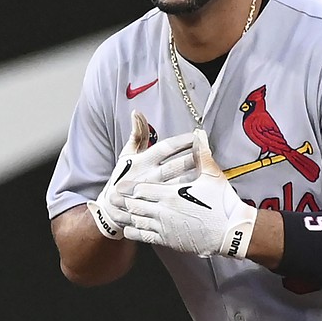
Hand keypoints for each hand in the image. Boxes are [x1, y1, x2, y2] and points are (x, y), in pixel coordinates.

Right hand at [88, 110, 197, 239]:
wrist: (112, 207)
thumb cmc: (122, 177)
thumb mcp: (126, 154)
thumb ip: (136, 133)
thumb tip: (137, 113)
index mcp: (143, 161)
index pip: (166, 148)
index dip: (182, 142)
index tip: (195, 136)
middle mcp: (149, 176)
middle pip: (176, 166)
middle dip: (193, 157)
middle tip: (208, 150)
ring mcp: (155, 192)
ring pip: (180, 183)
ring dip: (195, 175)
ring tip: (208, 167)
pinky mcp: (158, 206)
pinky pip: (178, 199)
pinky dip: (190, 193)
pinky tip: (202, 188)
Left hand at [119, 129, 257, 258]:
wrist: (230, 232)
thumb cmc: (222, 203)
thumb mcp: (212, 175)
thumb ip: (202, 154)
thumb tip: (199, 135)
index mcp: (171, 194)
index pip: (142, 189)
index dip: (131, 186)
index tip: (122, 184)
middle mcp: (164, 212)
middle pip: (135, 205)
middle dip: (123, 201)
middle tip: (112, 197)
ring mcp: (165, 228)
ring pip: (137, 221)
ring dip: (126, 216)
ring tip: (116, 212)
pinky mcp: (169, 241)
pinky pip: (145, 237)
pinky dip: (134, 232)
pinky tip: (130, 229)